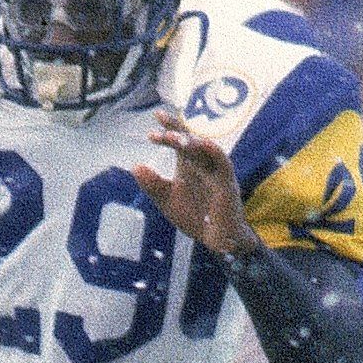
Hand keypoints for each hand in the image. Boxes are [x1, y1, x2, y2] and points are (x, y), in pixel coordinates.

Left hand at [134, 109, 253, 256]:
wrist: (217, 241)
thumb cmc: (195, 217)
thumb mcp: (166, 200)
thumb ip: (152, 184)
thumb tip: (135, 166)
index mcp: (189, 165)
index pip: (179, 142)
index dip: (167, 131)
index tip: (151, 129)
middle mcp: (203, 164)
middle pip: (191, 140)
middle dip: (177, 130)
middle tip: (161, 122)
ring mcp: (216, 173)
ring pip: (205, 150)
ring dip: (191, 141)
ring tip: (173, 136)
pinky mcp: (227, 184)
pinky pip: (223, 164)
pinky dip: (214, 152)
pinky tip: (203, 143)